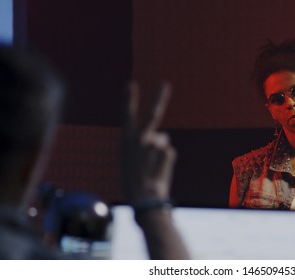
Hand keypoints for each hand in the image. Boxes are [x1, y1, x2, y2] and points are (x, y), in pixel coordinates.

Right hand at [122, 82, 174, 202]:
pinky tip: (159, 171)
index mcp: (126, 142)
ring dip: (159, 152)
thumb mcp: (130, 162)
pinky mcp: (167, 152)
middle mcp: (140, 140)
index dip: (128, 99)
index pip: (126, 116)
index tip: (130, 83)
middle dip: (158, 98)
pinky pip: (169, 152)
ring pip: (162, 142)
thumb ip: (144, 145)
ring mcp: (155, 145)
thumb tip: (163, 135)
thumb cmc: (133, 184)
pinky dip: (166, 161)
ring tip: (152, 168)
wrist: (144, 200)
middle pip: (152, 115)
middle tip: (165, 84)